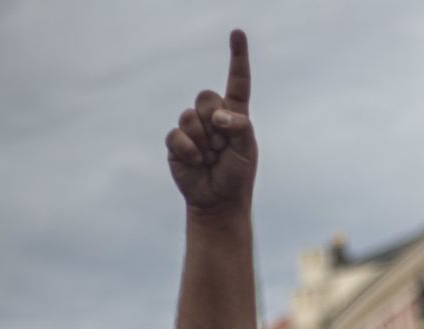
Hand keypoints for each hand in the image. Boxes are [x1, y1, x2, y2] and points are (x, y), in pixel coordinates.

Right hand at [165, 30, 255, 213]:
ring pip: (189, 116)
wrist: (218, 201)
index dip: (237, 57)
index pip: (237, 82)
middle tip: (222, 145)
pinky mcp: (176, 142)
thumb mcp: (247, 149)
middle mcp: (212, 117)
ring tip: (211, 157)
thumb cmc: (237, 174)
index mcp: (235, 114)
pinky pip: (177, 135)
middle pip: (205, 96)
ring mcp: (192, 128)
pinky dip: (190, 150)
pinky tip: (197, 162)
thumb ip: (240, 127)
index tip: (237, 33)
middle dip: (214, 120)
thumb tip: (217, 116)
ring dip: (203, 141)